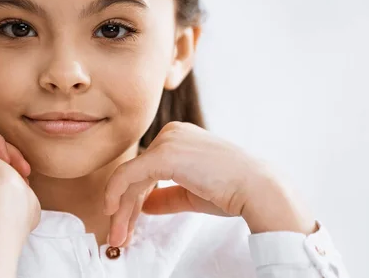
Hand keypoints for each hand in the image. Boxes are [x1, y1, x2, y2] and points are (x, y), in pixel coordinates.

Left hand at [103, 122, 315, 246]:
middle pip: (136, 173)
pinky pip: (128, 175)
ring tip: (118, 235)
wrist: (255, 188)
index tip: (126, 224)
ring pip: (130, 177)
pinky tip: (112, 212)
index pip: (147, 169)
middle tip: (118, 234)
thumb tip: (144, 204)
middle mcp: (170, 133)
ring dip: (122, 209)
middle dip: (124, 207)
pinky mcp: (163, 154)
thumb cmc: (231, 191)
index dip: (133, 199)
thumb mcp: (191, 193)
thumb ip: (166, 195)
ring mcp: (166, 141)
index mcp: (179, 137)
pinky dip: (116, 194)